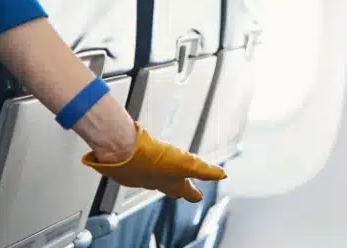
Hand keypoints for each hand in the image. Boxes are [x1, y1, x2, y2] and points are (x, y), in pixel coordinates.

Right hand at [81, 124, 225, 201]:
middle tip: (185, 189)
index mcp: (173, 183)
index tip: (199, 196)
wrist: (124, 151)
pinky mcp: (130, 167)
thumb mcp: (188, 164)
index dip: (195, 194)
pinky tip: (142, 161)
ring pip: (155, 179)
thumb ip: (206, 170)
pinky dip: (144, 167)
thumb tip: (222, 175)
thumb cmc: (152, 160)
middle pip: (172, 188)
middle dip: (179, 188)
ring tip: (165, 171)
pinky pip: (140, 170)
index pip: (188, 192)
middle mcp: (158, 182)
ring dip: (162, 176)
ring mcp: (143, 175)